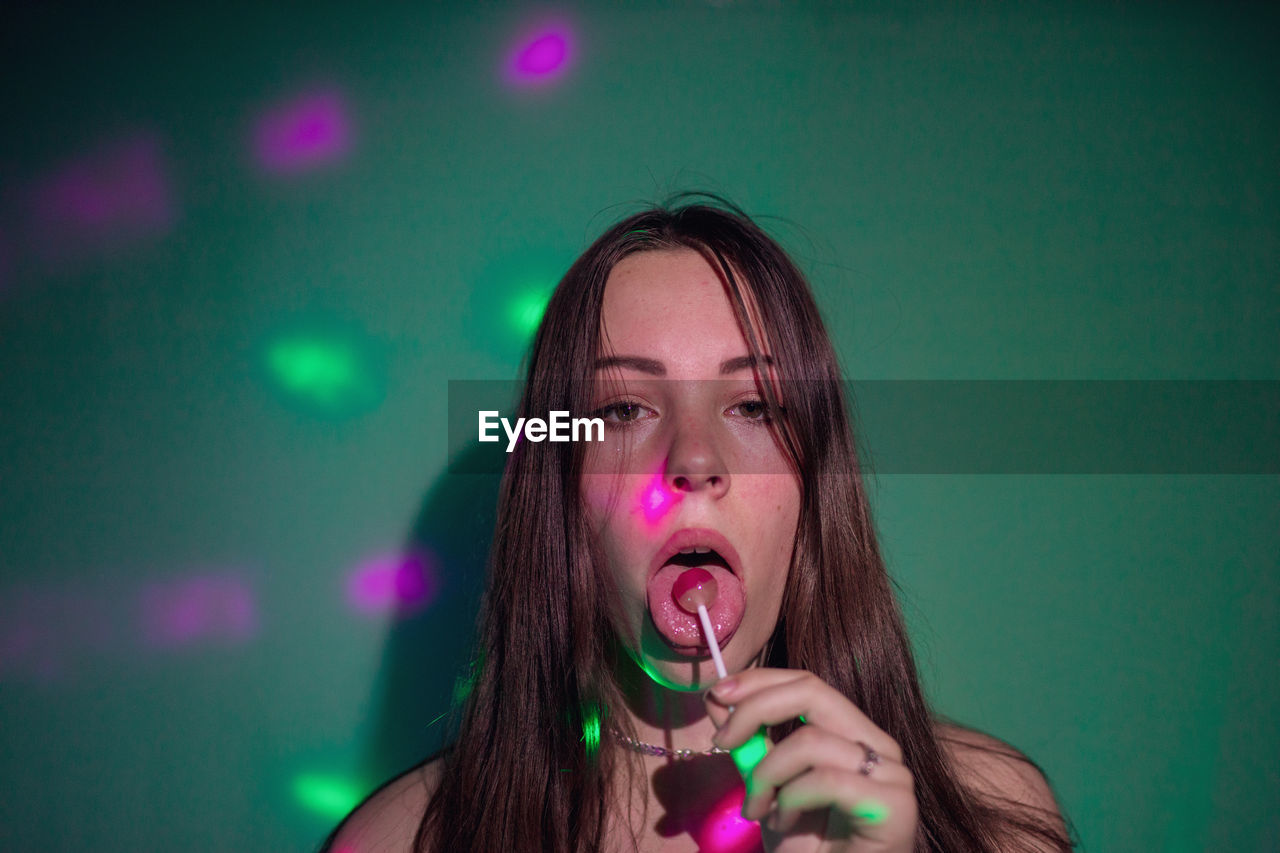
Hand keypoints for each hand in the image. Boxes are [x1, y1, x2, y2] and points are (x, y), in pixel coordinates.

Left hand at [705, 668, 917, 852]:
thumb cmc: (806, 847)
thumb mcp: (766, 786)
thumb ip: (750, 743)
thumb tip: (717, 698)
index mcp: (853, 734)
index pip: (808, 684)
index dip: (760, 681)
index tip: (717, 693)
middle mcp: (879, 745)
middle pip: (813, 692)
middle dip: (755, 708)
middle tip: (722, 740)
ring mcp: (893, 773)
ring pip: (811, 741)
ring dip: (767, 776)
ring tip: (758, 810)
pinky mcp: (895, 805)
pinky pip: (827, 780)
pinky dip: (792, 800)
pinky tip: (784, 824)